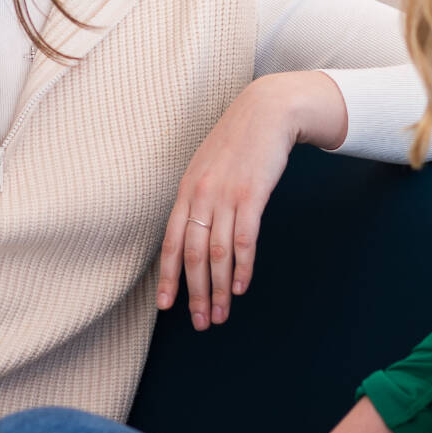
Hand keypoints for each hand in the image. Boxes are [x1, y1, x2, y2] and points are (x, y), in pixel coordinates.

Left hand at [157, 72, 347, 329]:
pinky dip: (243, 266)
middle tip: (201, 321)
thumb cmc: (237, 142)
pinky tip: (242, 287)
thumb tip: (191, 232)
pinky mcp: (253, 195)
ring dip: (220, 288)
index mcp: (186, 191)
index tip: (164, 306)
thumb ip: (198, 198)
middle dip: (196, 293)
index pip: (170, 243)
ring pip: (217, 253)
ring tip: (222, 314)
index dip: (167, 277)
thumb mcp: (206, 167)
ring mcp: (226, 195)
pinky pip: (245, 239)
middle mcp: (201, 196)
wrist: (266, 111)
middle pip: (192, 255)